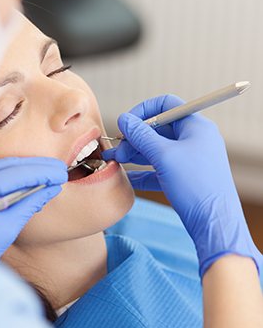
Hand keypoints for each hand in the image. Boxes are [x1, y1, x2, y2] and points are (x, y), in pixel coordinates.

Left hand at [0, 157, 67, 261]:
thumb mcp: (7, 229)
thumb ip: (29, 203)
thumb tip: (52, 186)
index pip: (11, 175)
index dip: (40, 172)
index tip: (61, 173)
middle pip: (3, 166)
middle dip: (33, 167)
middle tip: (59, 168)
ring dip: (22, 170)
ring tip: (47, 172)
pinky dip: (7, 176)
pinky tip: (26, 179)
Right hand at [103, 95, 261, 276]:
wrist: (213, 223)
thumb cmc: (195, 185)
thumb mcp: (164, 156)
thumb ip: (141, 135)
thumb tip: (123, 119)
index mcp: (195, 127)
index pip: (166, 105)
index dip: (143, 111)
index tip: (126, 124)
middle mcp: (193, 140)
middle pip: (157, 129)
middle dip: (134, 138)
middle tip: (116, 150)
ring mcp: (188, 159)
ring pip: (155, 150)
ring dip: (134, 154)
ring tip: (114, 161)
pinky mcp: (183, 178)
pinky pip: (158, 169)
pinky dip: (142, 172)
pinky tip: (126, 178)